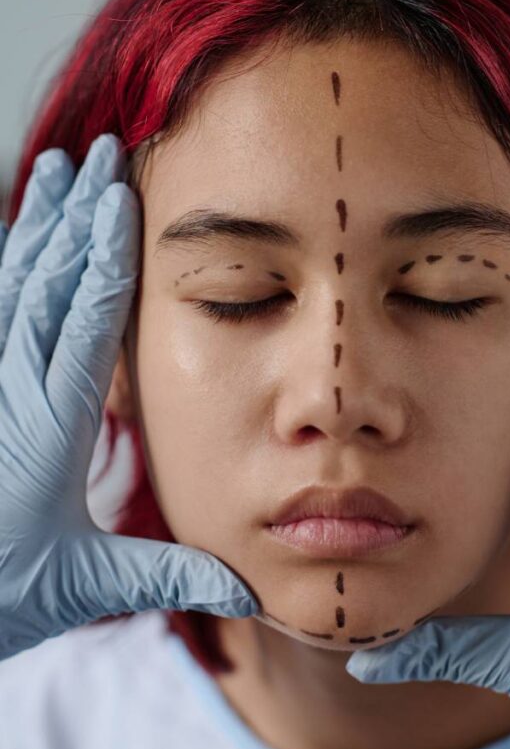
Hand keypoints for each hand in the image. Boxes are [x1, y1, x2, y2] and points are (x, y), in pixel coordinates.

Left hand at [0, 134, 257, 661]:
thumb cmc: (1, 595)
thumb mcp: (88, 584)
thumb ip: (168, 575)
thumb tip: (246, 587)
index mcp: (54, 425)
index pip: (87, 321)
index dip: (106, 258)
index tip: (118, 199)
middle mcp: (13, 391)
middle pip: (49, 284)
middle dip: (76, 215)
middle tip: (96, 154)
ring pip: (12, 287)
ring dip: (37, 225)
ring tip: (54, 168)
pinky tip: (5, 235)